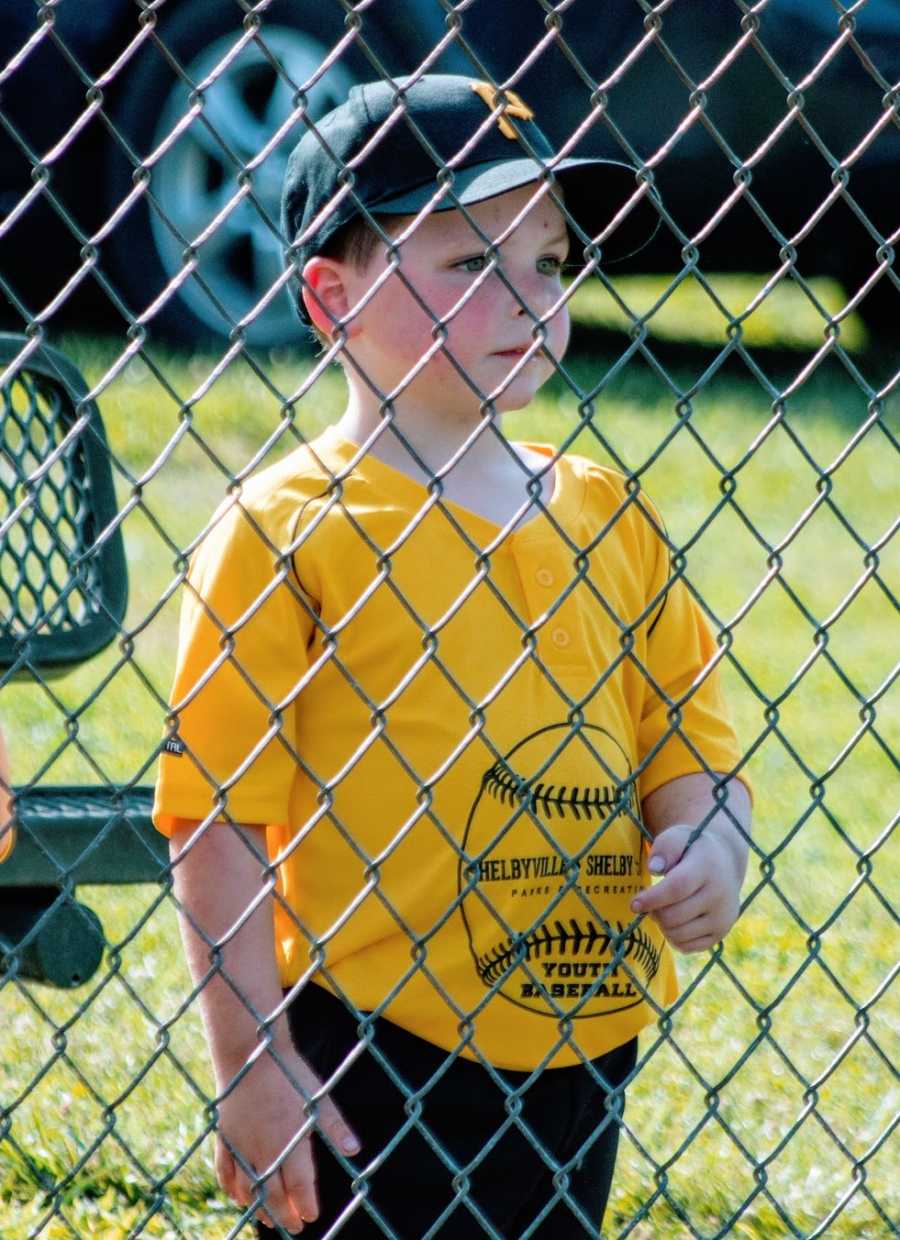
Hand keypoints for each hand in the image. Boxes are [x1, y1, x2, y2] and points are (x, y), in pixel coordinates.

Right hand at [214, 1046, 360, 1232]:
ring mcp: (241, 1144)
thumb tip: (354, 1150)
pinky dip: (231, 1188)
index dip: (306, 1204)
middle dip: (285, 1214)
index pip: (299, 1185)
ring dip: (258, 1207)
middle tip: (294, 1227)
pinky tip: (238, 1198)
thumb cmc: (287, 1071)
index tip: (312, 1216)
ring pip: (248, 1188)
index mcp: (290, 1141)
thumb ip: (334, 1126)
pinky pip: (225, 1171)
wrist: (250, 1050)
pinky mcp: (225, 1136)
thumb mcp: (317, 1096)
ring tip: (268, 1220)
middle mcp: (264, 1149)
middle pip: (273, 1194)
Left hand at [630, 823, 743, 952]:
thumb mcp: (679, 836)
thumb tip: (654, 867)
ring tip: (663, 908)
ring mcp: (723, 918)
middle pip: (673, 916)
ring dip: (662, 925)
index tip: (633, 904)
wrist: (725, 863)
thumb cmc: (692, 849)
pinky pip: (686, 947)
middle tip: (650, 902)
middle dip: (654, 911)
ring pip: (678, 935)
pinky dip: (673, 937)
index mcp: (708, 867)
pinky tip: (675, 920)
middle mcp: (720, 895)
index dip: (652, 899)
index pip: (677, 888)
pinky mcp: (720, 934)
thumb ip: (665, 847)